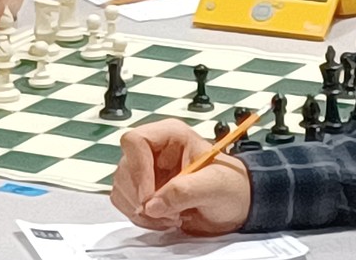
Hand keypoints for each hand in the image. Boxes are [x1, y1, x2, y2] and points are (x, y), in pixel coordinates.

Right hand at [112, 120, 250, 235]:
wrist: (235, 207)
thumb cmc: (231, 187)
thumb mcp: (215, 186)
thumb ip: (185, 191)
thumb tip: (153, 204)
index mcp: (170, 135)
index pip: (135, 141)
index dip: (138, 169)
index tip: (149, 197)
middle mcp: (152, 150)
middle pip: (125, 168)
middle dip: (142, 197)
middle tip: (167, 213)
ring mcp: (144, 170)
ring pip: (121, 187)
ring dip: (141, 210)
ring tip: (171, 217)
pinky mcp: (141, 189)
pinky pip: (123, 201)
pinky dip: (139, 217)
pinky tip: (162, 219)